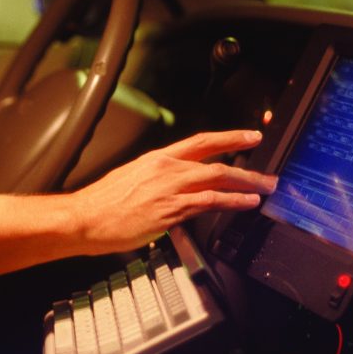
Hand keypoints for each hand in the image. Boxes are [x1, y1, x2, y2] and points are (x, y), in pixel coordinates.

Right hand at [72, 129, 277, 253]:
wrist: (85, 217)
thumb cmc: (102, 203)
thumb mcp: (131, 179)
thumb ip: (156, 179)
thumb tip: (172, 185)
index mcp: (157, 158)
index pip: (200, 141)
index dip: (229, 137)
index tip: (250, 135)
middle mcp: (167, 169)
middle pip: (217, 160)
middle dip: (247, 166)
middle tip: (268, 172)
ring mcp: (170, 188)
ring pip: (218, 179)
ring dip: (247, 184)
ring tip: (264, 189)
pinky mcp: (171, 210)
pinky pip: (210, 202)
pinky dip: (232, 202)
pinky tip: (245, 203)